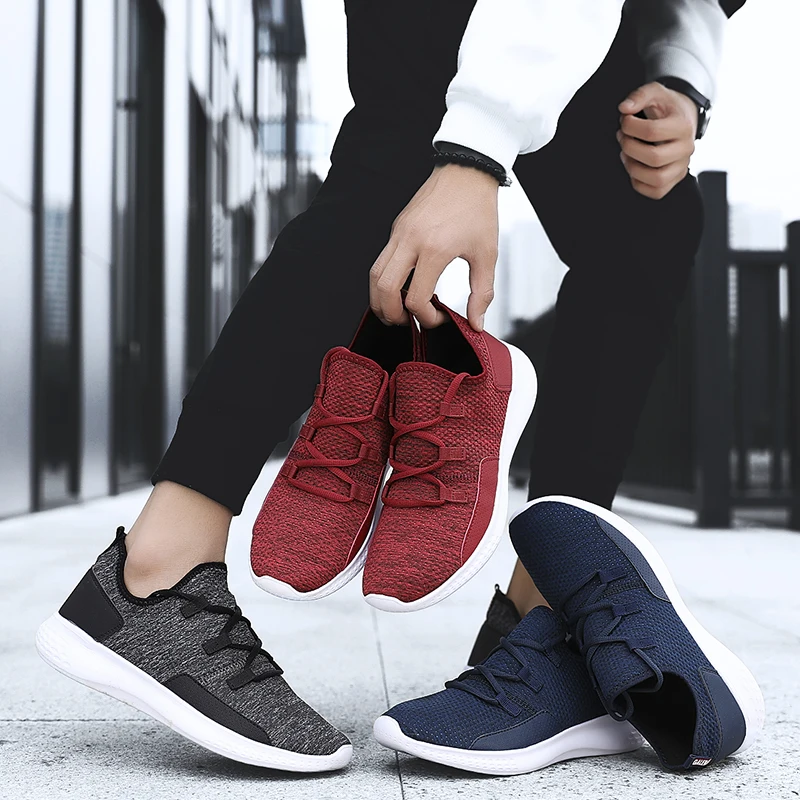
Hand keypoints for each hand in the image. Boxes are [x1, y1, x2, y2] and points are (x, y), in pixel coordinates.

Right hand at [369, 163, 498, 330]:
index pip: (417, 298)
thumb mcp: (487, 254)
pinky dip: (384, 280)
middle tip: (407, 323)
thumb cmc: (477, 208)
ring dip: (380, 299)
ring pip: (375, 275)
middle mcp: (411, 241)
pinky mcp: (396, 229)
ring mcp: (399, 234)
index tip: (439, 319)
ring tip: (396, 311)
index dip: (426, 318)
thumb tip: (475, 322)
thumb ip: (482, 292)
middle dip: (392, 314)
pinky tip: (400, 288)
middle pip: (385, 289)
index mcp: (434, 249)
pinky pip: (381, 260)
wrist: (467, 172)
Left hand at [617, 81, 697, 199]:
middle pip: (654, 157)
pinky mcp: (674, 179)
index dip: (630, 127)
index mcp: (683, 126)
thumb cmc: (667, 108)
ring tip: (626, 154)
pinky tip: (634, 166)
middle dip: (629, 148)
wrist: (683, 118)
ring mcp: (682, 166)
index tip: (624, 121)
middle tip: (622, 138)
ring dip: (633, 168)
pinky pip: (656, 192)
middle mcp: (686, 148)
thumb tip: (624, 108)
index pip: (652, 132)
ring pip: (657, 179)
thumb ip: (640, 95)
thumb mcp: (655, 93)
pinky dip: (639, 183)